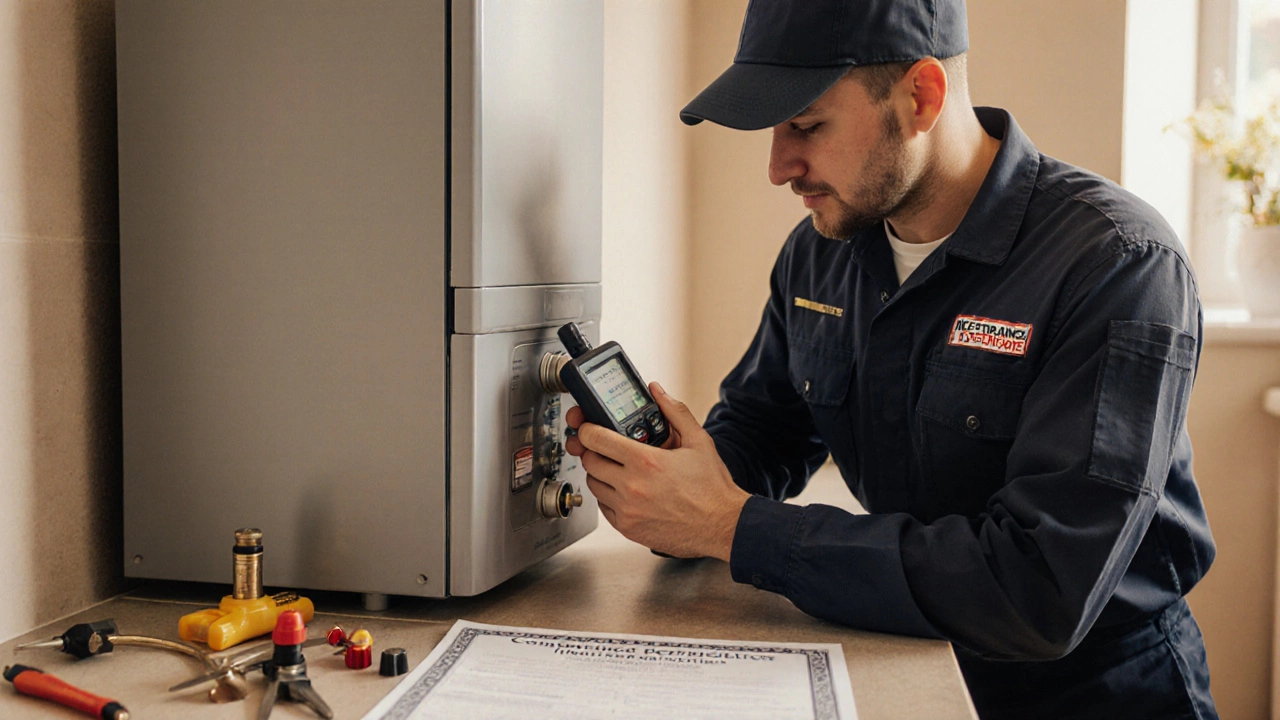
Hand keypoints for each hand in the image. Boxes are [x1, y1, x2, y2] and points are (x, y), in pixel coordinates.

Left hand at [564, 382, 748, 560]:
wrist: (721, 524)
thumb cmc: (711, 488)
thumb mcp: (698, 441)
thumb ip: (674, 412)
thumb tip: (658, 391)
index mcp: (646, 461)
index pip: (596, 439)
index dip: (587, 430)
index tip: (588, 428)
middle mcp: (632, 487)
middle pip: (589, 461)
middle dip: (593, 451)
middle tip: (605, 449)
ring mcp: (627, 510)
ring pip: (594, 485)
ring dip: (600, 474)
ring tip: (618, 470)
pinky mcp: (628, 528)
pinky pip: (603, 508)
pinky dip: (608, 497)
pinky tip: (626, 491)